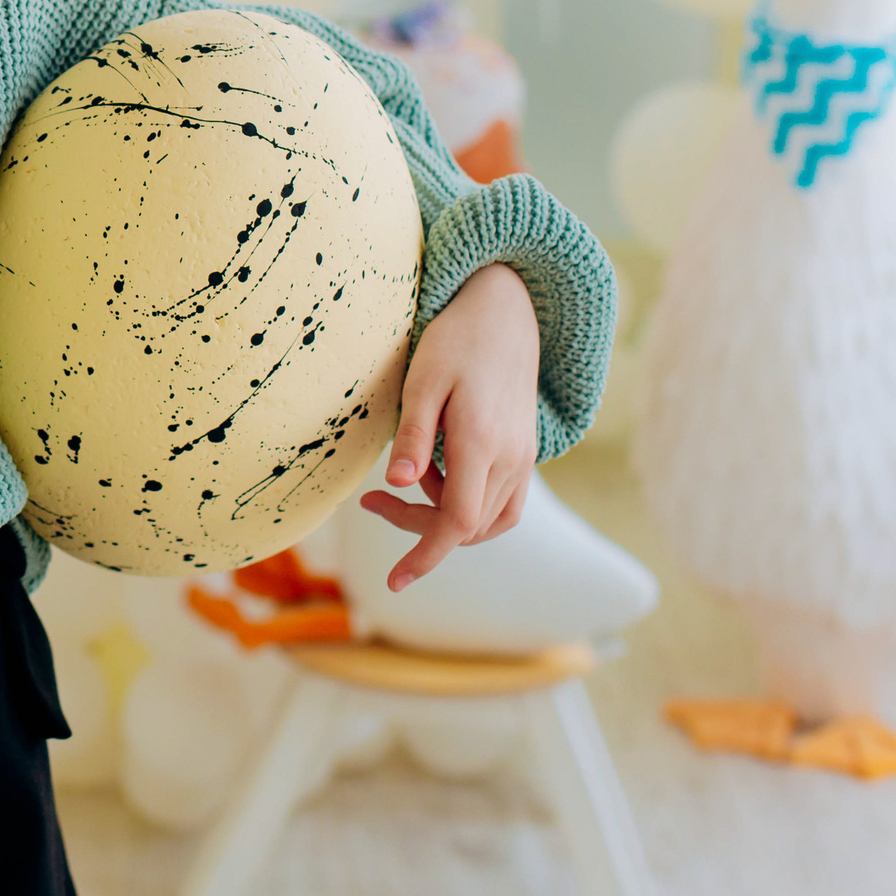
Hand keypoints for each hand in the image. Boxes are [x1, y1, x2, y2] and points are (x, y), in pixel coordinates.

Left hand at [358, 261, 537, 593]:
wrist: (508, 313)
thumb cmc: (456, 341)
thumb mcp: (424, 381)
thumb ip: (414, 436)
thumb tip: (399, 485)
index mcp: (483, 444)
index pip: (456, 523)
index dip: (424, 556)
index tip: (392, 582)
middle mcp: (512, 460)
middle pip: (466, 527)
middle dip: (417, 527)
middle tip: (370, 501)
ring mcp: (524, 459)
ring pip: (486, 521)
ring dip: (442, 518)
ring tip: (405, 480)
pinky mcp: (524, 454)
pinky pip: (500, 503)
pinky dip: (465, 504)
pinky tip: (436, 473)